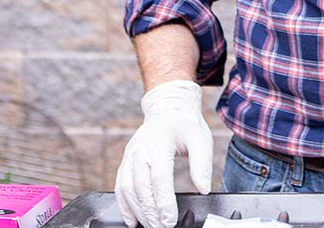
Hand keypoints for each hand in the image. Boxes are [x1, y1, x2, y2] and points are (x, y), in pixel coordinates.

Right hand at [115, 80, 213, 227]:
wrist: (168, 107)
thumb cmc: (185, 124)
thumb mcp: (200, 138)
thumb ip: (201, 164)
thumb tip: (203, 188)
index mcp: (159, 142)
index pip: (159, 177)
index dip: (163, 201)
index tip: (170, 220)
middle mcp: (140, 149)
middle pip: (140, 186)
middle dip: (150, 212)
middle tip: (161, 227)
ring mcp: (130, 155)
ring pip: (126, 188)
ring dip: (137, 211)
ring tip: (150, 226)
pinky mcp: (125, 161)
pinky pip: (120, 186)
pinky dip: (124, 204)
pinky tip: (132, 219)